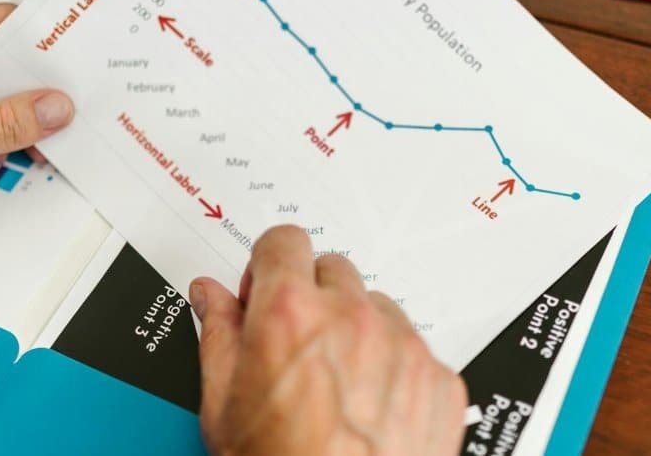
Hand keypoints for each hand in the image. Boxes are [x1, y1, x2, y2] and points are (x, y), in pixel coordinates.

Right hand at [190, 226, 466, 455]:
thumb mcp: (222, 407)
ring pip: (378, 306)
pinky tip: (370, 409)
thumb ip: (217, 334)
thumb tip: (211, 296)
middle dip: (312, 295)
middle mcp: (352, 318)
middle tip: (298, 344)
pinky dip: (395, 368)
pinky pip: (415, 349)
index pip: (284, 240)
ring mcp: (403, 347)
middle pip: (333, 268)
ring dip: (357, 328)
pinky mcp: (440, 379)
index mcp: (290, 314)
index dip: (269, 265)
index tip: (267, 288)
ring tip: (337, 384)